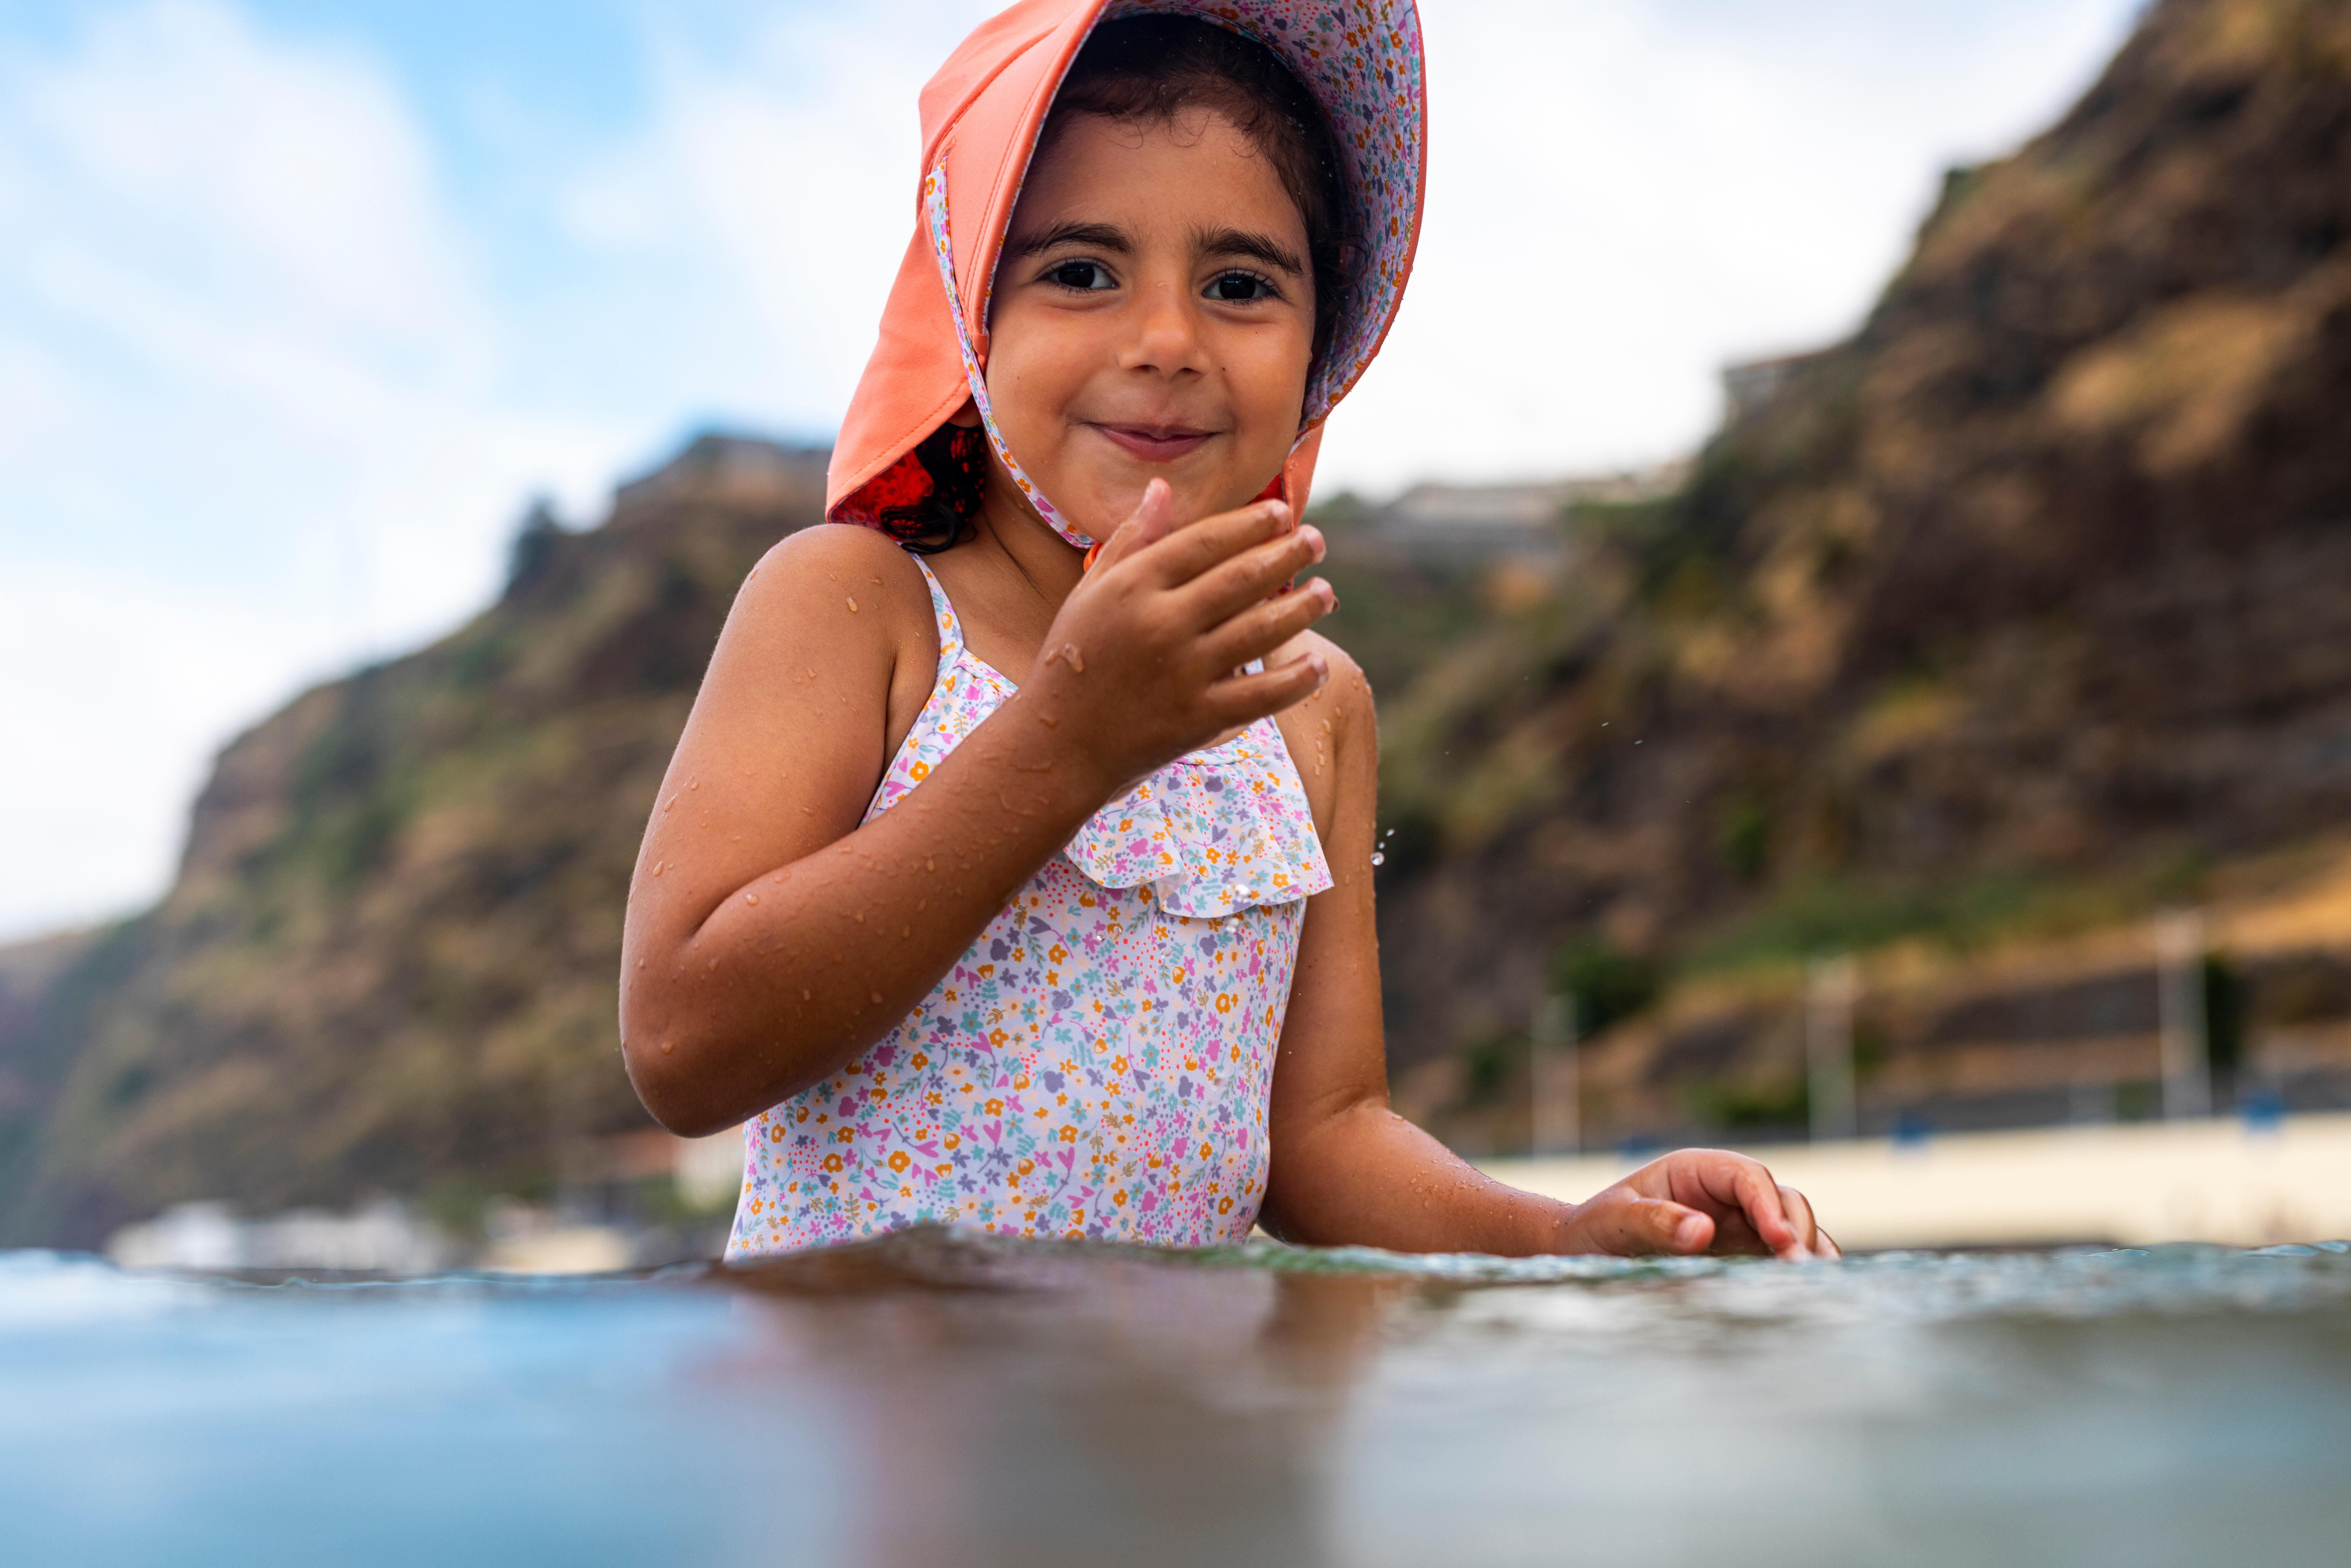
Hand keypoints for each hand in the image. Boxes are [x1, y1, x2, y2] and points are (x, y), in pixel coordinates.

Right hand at [1015, 478, 1334, 796]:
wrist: (1058, 744)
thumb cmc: (1075, 658)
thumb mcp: (1092, 591)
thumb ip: (1132, 540)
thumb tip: (1163, 488)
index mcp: (1133, 586)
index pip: (1206, 542)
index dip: (1250, 525)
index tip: (1283, 512)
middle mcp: (1161, 624)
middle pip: (1241, 579)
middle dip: (1287, 554)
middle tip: (1317, 540)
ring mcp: (1182, 672)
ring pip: (1259, 631)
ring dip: (1301, 608)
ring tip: (1326, 592)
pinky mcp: (1197, 718)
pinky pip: (1260, 694)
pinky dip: (1295, 679)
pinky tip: (1319, 663)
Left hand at [1558, 1149, 1839, 1260]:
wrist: (1583, 1253)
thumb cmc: (1595, 1230)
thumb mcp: (1613, 1222)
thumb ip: (1653, 1223)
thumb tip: (1702, 1230)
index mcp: (1696, 1171)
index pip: (1747, 1176)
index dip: (1768, 1204)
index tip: (1779, 1240)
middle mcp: (1726, 1195)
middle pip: (1781, 1200)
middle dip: (1795, 1230)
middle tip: (1799, 1271)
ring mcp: (1740, 1225)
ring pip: (1792, 1227)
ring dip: (1808, 1251)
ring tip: (1816, 1286)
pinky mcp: (1745, 1255)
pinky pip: (1783, 1256)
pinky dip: (1801, 1270)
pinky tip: (1812, 1295)